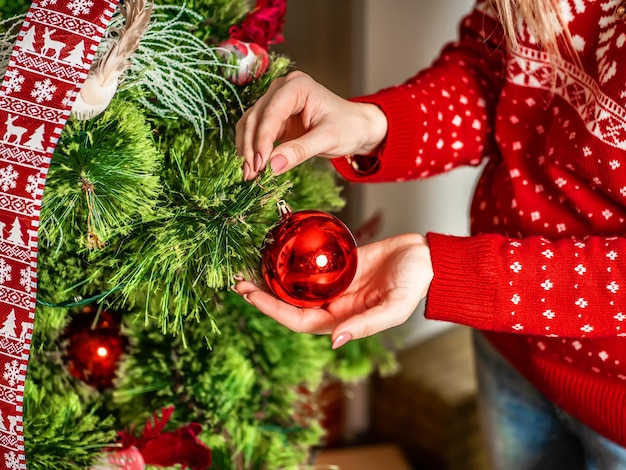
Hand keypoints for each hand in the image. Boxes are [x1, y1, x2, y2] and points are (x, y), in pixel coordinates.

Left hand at [233, 233, 432, 347]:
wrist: (425, 258)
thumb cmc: (415, 284)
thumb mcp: (393, 308)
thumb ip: (364, 325)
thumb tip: (334, 341)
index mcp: (341, 320)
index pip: (298, 320)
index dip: (273, 311)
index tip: (252, 296)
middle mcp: (333, 304)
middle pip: (290, 304)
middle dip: (264, 295)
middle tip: (238, 280)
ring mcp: (334, 283)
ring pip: (296, 284)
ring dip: (273, 278)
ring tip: (250, 266)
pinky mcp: (338, 264)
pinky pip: (310, 263)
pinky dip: (293, 260)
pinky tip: (278, 250)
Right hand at [235, 71, 387, 179]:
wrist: (356, 127)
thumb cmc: (348, 127)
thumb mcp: (327, 140)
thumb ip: (299, 151)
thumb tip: (272, 167)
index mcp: (298, 86)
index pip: (271, 112)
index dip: (262, 140)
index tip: (260, 165)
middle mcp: (282, 89)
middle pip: (255, 117)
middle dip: (251, 147)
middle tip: (250, 174)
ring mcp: (275, 102)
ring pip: (250, 125)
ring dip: (246, 150)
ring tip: (249, 174)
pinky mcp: (274, 118)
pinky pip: (256, 133)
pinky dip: (252, 150)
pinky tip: (253, 168)